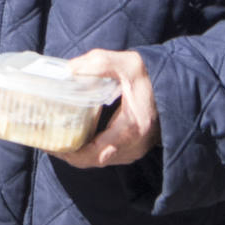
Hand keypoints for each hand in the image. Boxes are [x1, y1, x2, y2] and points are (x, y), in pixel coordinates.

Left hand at [56, 48, 159, 168]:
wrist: (178, 84)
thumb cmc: (153, 75)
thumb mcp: (128, 63)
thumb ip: (99, 63)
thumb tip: (69, 69)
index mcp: (132, 128)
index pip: (95, 152)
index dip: (70, 153)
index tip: (50, 145)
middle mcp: (134, 146)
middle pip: (93, 160)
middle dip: (68, 154)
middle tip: (46, 141)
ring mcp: (135, 149)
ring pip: (99, 160)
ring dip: (77, 154)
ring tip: (55, 139)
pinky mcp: (134, 147)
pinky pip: (106, 155)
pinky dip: (89, 151)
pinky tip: (75, 137)